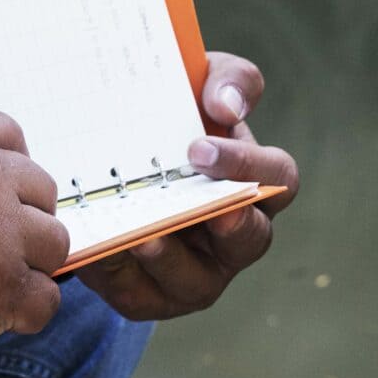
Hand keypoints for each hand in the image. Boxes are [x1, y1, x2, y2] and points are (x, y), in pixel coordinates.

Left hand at [77, 51, 299, 321]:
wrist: (105, 161)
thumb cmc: (168, 121)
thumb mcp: (196, 84)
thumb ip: (226, 80)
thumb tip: (226, 105)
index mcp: (254, 183)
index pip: (279, 177)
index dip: (247, 165)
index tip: (199, 147)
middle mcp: (235, 237)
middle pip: (249, 240)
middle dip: (223, 225)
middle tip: (185, 204)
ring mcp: (196, 273)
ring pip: (193, 280)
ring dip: (167, 257)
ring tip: (138, 235)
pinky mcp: (150, 296)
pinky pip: (138, 293)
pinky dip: (116, 271)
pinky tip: (98, 246)